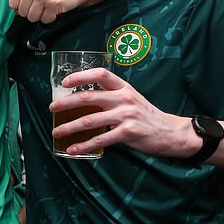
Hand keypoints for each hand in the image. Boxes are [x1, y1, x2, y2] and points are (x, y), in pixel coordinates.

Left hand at [9, 0, 90, 22]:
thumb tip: (15, 11)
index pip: (12, 3)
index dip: (22, 7)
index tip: (32, 3)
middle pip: (22, 12)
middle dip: (33, 12)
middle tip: (44, 4)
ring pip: (32, 18)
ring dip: (42, 15)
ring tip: (50, 5)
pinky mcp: (53, 3)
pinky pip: (45, 20)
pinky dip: (51, 17)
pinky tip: (57, 7)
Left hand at [50, 68, 197, 157]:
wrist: (171, 132)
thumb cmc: (145, 116)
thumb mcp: (130, 99)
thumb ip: (110, 97)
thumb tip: (81, 101)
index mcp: (124, 88)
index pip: (101, 74)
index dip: (81, 76)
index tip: (65, 82)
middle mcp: (124, 98)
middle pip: (88, 97)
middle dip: (65, 103)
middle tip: (52, 109)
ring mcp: (126, 115)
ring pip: (89, 120)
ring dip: (69, 127)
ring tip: (56, 132)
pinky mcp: (128, 132)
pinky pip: (100, 139)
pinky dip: (84, 145)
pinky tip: (73, 148)